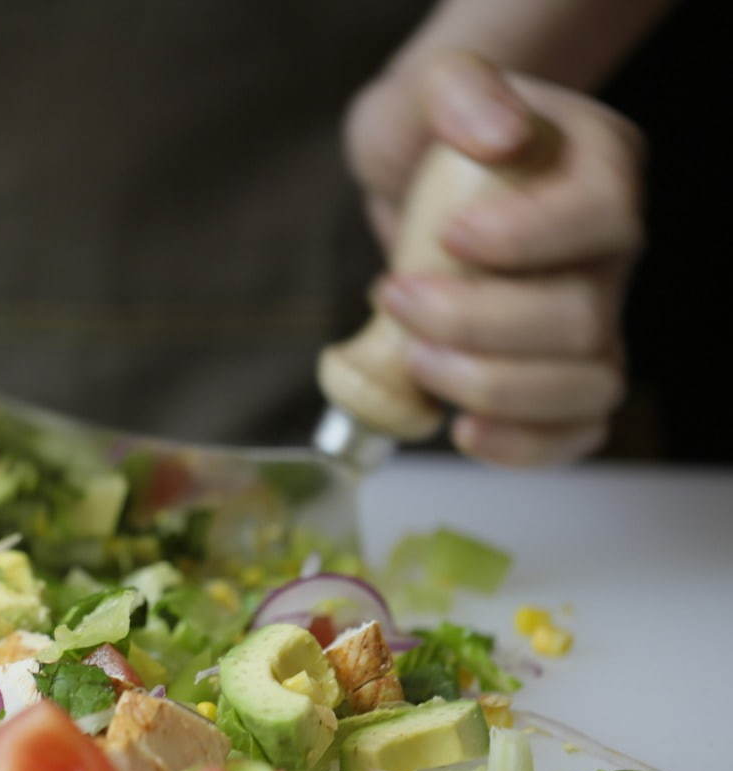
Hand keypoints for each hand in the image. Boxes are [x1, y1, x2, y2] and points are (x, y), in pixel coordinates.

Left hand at [344, 50, 642, 465]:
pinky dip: (522, 446)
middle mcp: (610, 252)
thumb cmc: (434, 133)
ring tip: (416, 362)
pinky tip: (459, 429)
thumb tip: (498, 137)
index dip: (526, 240)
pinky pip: (573, 431)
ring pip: (587, 386)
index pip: (598, 218)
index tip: (449, 236)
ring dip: (492, 390)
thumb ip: (460, 90)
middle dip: (476, 325)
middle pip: (581, 318)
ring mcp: (592, 318)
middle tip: (396, 299)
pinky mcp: (558, 373)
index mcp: (598, 168)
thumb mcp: (432, 88)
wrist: (425, 177)